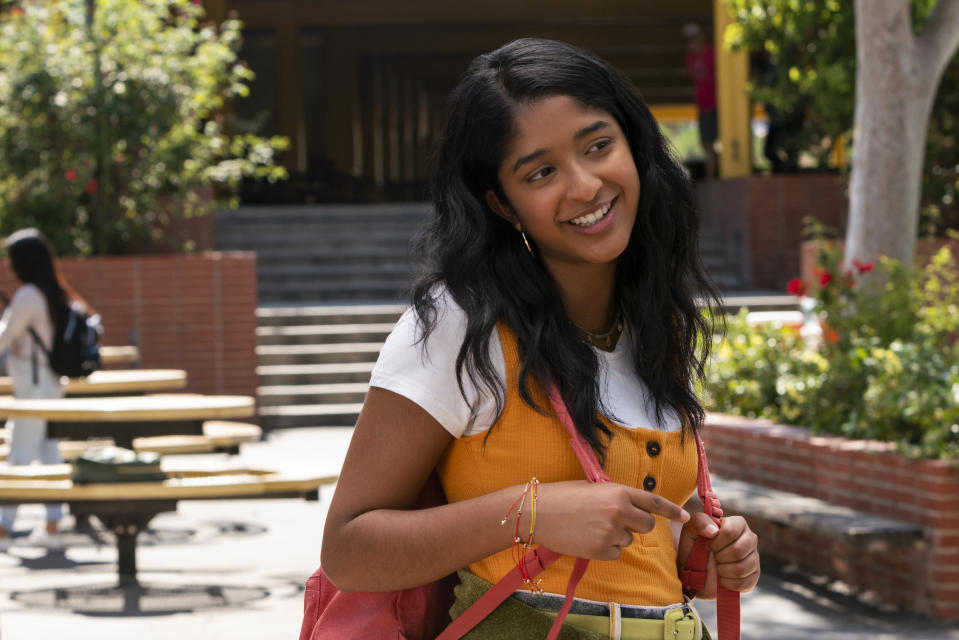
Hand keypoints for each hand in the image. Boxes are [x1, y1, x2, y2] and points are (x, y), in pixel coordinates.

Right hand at [529, 481, 689, 560]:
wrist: (536, 511)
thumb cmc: (562, 496)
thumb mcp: (593, 489)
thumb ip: (616, 498)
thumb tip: (632, 511)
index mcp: (618, 491)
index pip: (654, 501)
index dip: (673, 510)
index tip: (687, 517)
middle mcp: (619, 510)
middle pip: (646, 525)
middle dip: (636, 526)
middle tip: (615, 522)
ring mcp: (611, 531)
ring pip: (629, 541)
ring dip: (616, 538)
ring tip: (590, 527)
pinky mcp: (601, 550)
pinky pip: (615, 554)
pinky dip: (604, 550)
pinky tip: (586, 539)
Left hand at [676, 514, 759, 598]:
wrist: (695, 572)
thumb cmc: (693, 547)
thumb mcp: (690, 531)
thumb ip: (699, 522)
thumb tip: (713, 530)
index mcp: (737, 523)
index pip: (731, 531)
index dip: (716, 542)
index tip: (707, 546)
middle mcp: (750, 538)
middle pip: (738, 551)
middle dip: (719, 557)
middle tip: (712, 557)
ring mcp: (754, 557)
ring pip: (742, 568)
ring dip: (723, 571)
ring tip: (717, 567)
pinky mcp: (754, 575)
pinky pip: (744, 582)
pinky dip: (728, 583)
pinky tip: (722, 578)